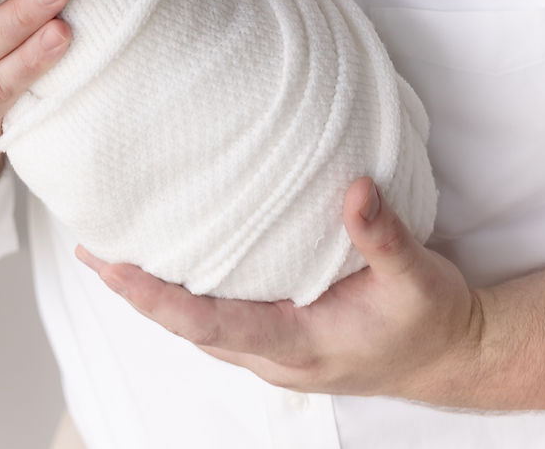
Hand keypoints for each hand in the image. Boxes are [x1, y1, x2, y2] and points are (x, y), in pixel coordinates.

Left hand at [77, 179, 487, 404]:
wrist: (451, 353)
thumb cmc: (429, 320)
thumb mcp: (417, 277)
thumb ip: (383, 236)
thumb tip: (355, 190)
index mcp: (299, 344)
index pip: (210, 325)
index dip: (156, 299)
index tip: (114, 268)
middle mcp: (275, 353)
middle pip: (188, 328)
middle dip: (137, 293)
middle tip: (93, 249)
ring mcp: (274, 348)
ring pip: (199, 325)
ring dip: (155, 293)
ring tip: (112, 250)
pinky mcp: (279, 331)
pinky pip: (218, 316)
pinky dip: (184, 292)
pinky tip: (169, 260)